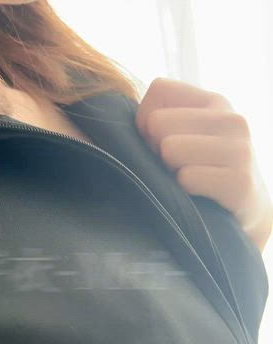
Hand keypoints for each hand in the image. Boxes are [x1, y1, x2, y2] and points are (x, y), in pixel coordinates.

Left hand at [136, 78, 272, 251]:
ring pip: (170, 148)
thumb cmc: (202, 174)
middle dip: (157, 152)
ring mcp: (240, 149)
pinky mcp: (239, 182)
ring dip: (170, 174)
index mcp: (214, 103)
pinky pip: (187, 178)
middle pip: (157, 122)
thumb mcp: (185, 138)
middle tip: (176, 170)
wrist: (243, 215)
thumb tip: (139, 126)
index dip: (147, 122)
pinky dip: (184, 193)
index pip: (158, 89)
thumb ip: (156, 122)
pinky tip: (200, 197)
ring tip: (188, 183)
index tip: (162, 145)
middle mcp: (232, 119)